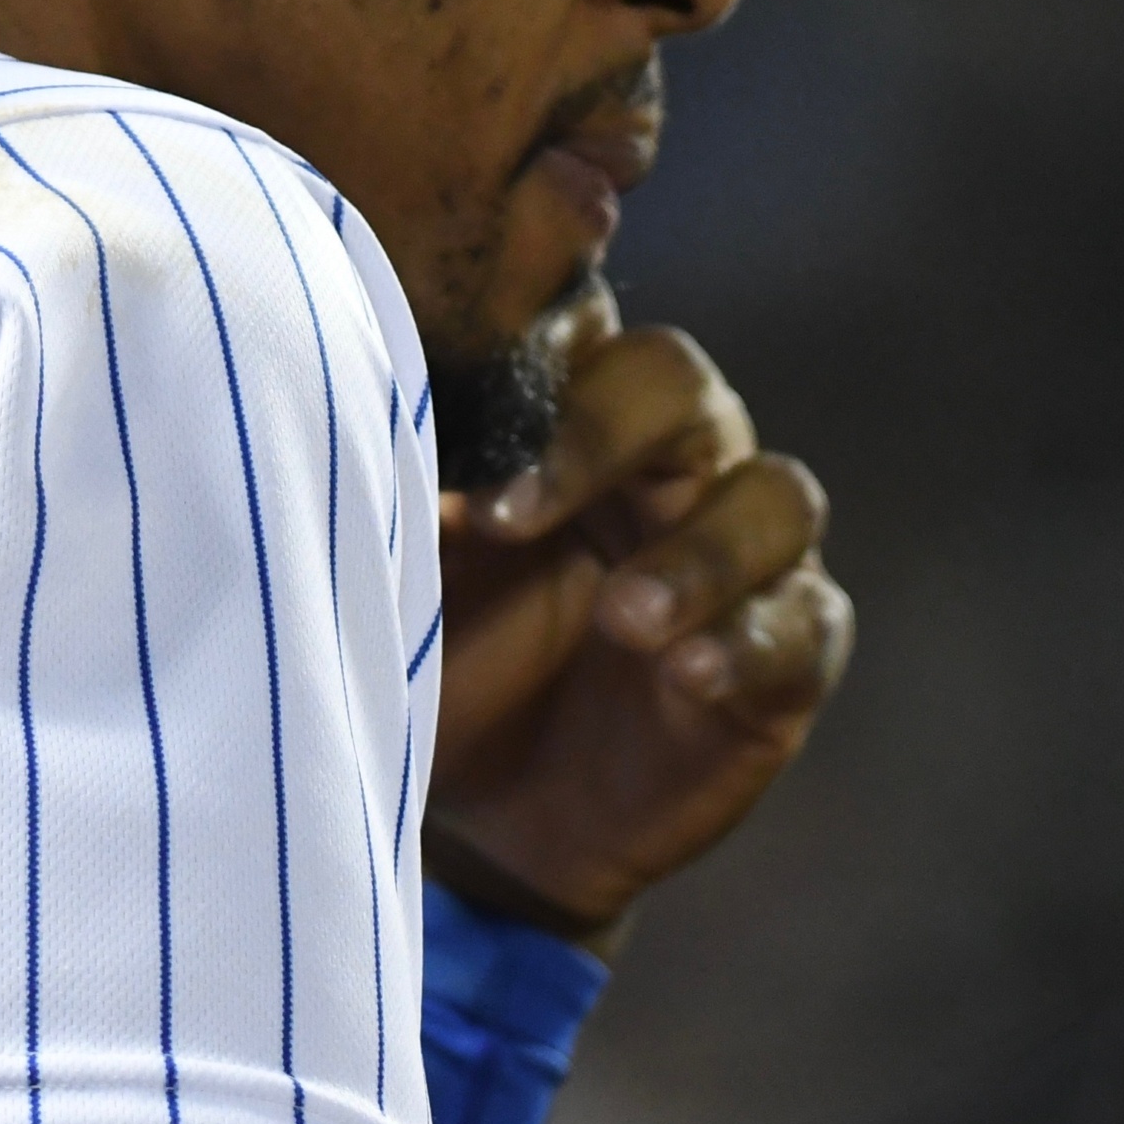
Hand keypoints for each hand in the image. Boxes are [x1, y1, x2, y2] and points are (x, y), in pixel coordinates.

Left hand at [424, 284, 853, 944]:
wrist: (472, 817)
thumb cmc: (427, 655)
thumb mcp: (393, 563)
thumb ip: (383, 473)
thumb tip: (320, 384)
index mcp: (559, 419)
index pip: (580, 318)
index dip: (546, 307)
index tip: (468, 354)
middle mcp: (661, 467)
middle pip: (677, 384)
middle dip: (602, 434)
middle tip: (509, 514)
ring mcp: (733, 560)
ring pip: (773, 498)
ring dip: (699, 554)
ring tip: (622, 620)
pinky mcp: (780, 660)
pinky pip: (803, 625)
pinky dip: (749, 642)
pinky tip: (686, 674)